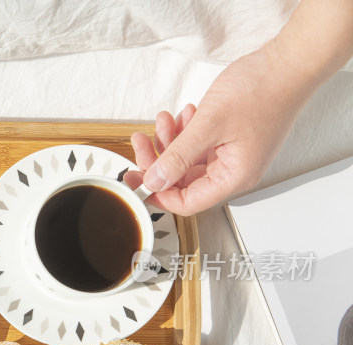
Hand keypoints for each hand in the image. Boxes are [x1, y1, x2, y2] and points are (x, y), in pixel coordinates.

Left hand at [124, 44, 313, 215]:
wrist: (288, 62)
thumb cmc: (262, 90)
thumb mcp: (208, 125)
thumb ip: (177, 157)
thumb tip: (154, 181)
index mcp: (233, 177)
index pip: (187, 203)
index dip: (158, 194)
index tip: (136, 179)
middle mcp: (234, 171)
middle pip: (183, 181)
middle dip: (159, 161)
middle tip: (139, 143)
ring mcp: (233, 154)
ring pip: (188, 160)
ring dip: (171, 142)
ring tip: (163, 120)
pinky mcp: (230, 138)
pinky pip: (198, 145)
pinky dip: (185, 132)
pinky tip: (183, 115)